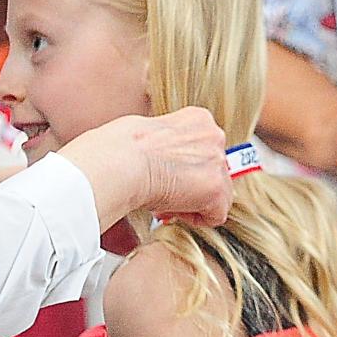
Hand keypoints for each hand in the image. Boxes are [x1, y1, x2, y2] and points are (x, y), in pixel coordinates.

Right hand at [61, 107, 230, 231]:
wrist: (119, 162)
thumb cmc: (118, 149)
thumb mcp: (147, 135)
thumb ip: (168, 146)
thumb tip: (164, 162)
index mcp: (197, 118)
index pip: (204, 147)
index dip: (183, 166)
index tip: (165, 174)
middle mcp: (214, 136)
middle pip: (215, 170)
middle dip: (191, 184)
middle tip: (163, 191)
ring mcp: (217, 162)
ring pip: (218, 193)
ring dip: (193, 201)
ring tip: (164, 199)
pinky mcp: (216, 189)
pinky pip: (216, 215)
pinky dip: (195, 218)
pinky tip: (171, 209)